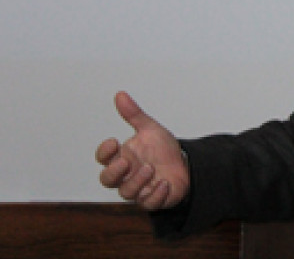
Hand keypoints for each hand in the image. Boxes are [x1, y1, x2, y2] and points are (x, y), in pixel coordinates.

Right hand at [96, 91, 189, 210]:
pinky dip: (155, 195)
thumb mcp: (150, 129)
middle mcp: (127, 175)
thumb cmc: (162, 150)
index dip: (104, 152)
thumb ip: (134, 115)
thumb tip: (120, 94)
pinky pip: (149, 203)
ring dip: (137, 181)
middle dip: (114, 172)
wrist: (185, 165)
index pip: (103, 159)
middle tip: (127, 161)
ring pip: (127, 193)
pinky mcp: (153, 200)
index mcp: (123, 157)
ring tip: (150, 168)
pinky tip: (164, 184)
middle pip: (107, 180)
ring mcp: (139, 189)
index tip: (114, 142)